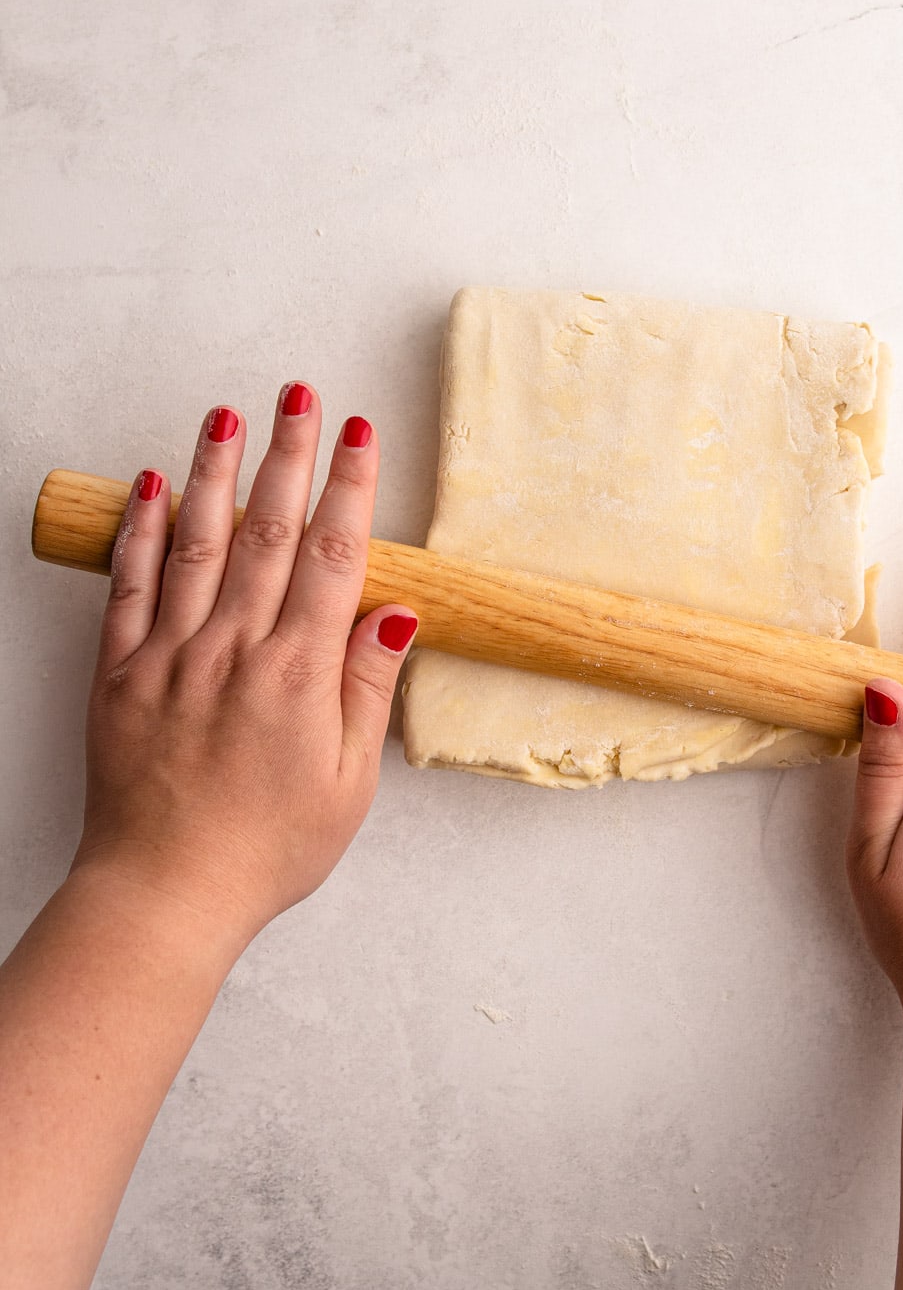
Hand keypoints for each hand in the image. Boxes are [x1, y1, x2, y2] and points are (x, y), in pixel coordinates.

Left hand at [69, 386, 418, 943]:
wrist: (163, 894)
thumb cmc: (266, 850)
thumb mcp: (348, 782)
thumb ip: (368, 688)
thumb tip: (395, 610)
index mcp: (296, 674)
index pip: (333, 557)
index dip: (350, 487)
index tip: (360, 434)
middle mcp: (233, 649)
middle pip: (268, 531)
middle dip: (287, 455)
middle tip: (298, 395)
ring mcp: (170, 655)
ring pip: (195, 542)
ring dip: (214, 473)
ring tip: (227, 417)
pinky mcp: (120, 672)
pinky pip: (129, 585)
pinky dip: (140, 530)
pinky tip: (150, 485)